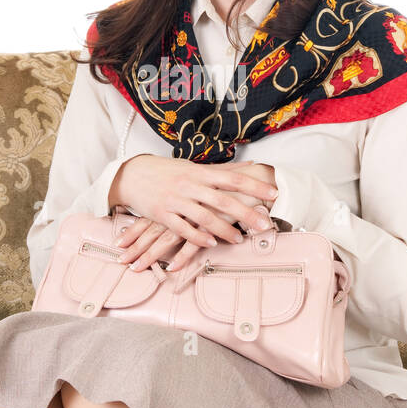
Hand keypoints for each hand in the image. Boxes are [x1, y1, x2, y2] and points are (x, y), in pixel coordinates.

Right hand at [110, 155, 278, 269]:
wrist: (132, 175)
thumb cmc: (167, 171)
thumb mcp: (194, 166)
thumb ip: (222, 169)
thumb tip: (249, 165)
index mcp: (200, 172)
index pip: (233, 178)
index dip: (255, 186)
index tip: (274, 194)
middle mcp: (190, 185)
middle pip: (223, 200)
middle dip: (246, 213)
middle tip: (265, 224)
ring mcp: (175, 200)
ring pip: (204, 217)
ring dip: (224, 229)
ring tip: (239, 239)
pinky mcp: (162, 214)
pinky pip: (182, 228)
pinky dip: (198, 236)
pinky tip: (212, 242)